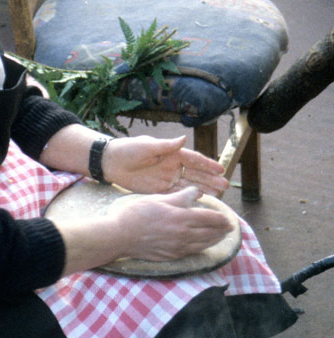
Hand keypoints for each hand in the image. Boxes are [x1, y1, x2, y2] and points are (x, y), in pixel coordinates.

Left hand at [103, 135, 228, 196]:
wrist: (111, 163)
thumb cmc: (128, 150)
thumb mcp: (146, 146)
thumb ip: (166, 146)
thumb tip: (184, 138)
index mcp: (172, 153)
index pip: (194, 160)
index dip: (208, 165)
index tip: (221, 169)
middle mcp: (173, 166)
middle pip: (196, 174)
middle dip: (211, 179)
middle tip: (225, 186)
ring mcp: (167, 178)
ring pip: (189, 185)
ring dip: (204, 189)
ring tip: (219, 194)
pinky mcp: (159, 189)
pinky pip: (177, 194)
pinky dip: (189, 197)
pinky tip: (201, 199)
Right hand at [108, 186, 231, 260]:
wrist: (120, 236)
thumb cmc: (137, 214)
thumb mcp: (159, 198)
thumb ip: (181, 196)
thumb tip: (197, 192)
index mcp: (181, 218)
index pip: (209, 219)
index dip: (221, 219)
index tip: (228, 218)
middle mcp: (183, 235)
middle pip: (210, 233)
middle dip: (222, 231)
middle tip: (230, 228)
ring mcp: (178, 247)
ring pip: (204, 245)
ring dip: (215, 240)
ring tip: (222, 237)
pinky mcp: (171, 256)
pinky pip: (193, 252)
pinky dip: (203, 248)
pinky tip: (204, 245)